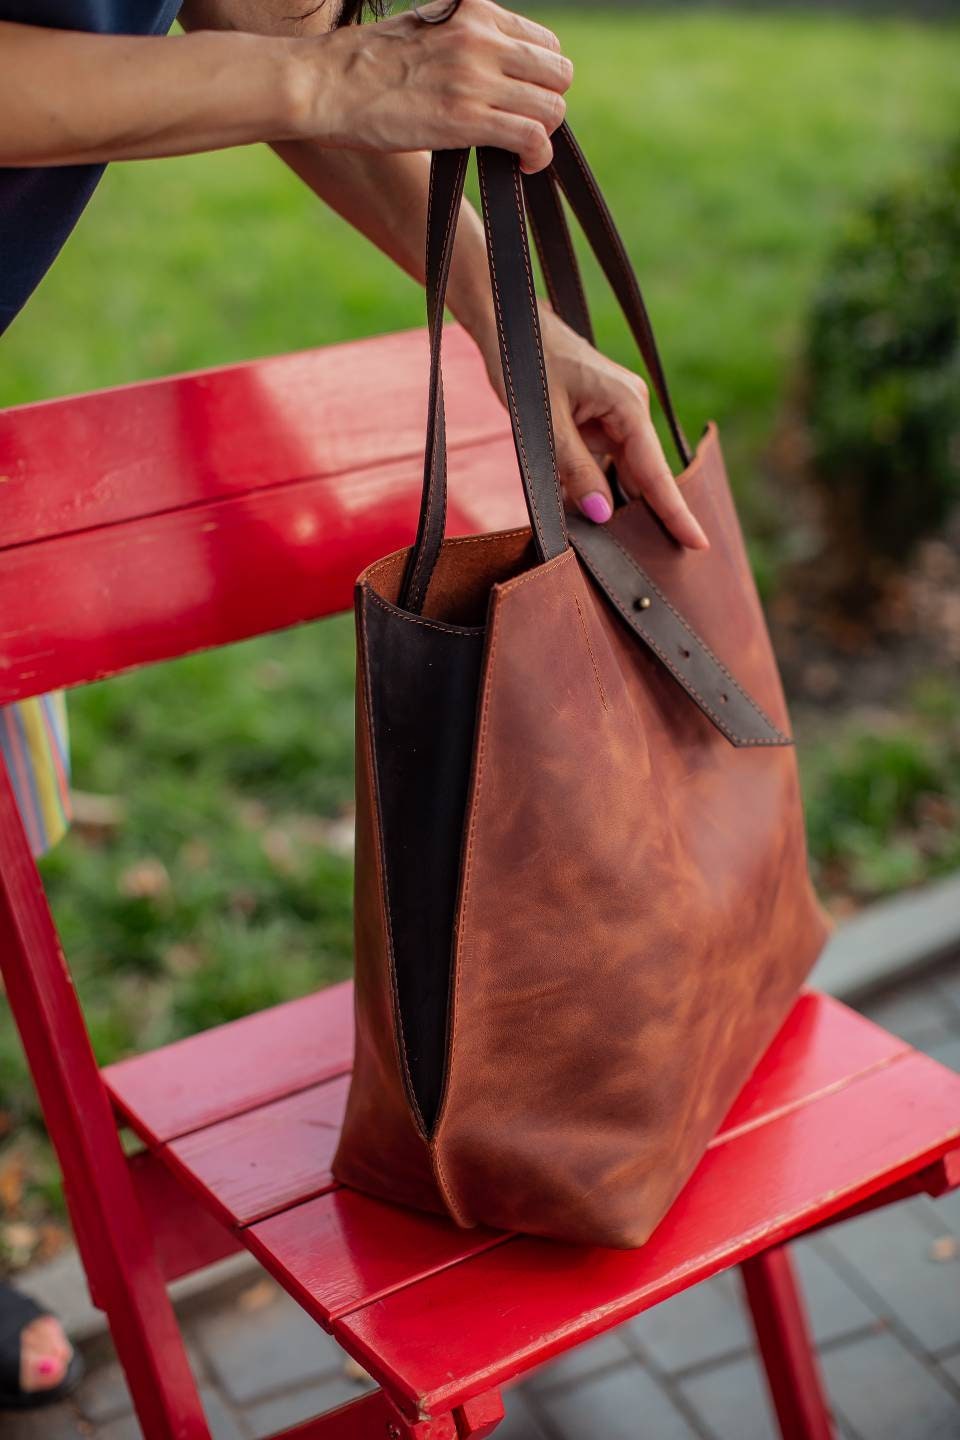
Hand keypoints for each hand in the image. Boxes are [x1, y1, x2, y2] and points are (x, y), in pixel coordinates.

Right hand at [290, 0, 572, 173]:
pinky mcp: (466, 118)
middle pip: (558, 73)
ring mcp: (475, 77)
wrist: (325, 84)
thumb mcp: (424, 28)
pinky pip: (533, 137)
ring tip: (521, 149)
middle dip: (547, 104)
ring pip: (552, 107)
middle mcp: (481, 37)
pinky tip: (524, 164)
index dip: (539, 77)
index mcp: (474, 10)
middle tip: (523, 126)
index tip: (520, 100)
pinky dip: (538, 157)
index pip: (544, 43)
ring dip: (544, 134)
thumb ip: (463, 40)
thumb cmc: (364, 65)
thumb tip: (488, 69)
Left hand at [531, 308, 708, 548]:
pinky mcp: (599, 418)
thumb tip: (601, 514)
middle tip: (643, 560)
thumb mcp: (546, 423)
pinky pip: (603, 461)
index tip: (699, 543)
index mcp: (628, 406)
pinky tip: (577, 504)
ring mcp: (616, 415)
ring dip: (607, 499)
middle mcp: (630, 411)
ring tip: (600, 536)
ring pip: (620, 472)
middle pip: (643, 477)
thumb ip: (574, 470)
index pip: (655, 472)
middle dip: (639, 516)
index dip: (674, 512)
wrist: (508, 321)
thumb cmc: (525, 361)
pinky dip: (592, 483)